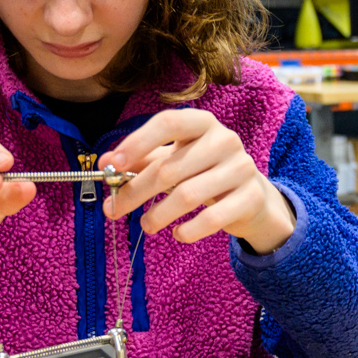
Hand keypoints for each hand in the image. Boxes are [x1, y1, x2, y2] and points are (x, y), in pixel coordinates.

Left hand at [100, 109, 293, 254]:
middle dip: (136, 191)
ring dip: (159, 214)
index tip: (112, 165)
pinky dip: (189, 230)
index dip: (137, 142)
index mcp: (202, 124)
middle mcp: (225, 140)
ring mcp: (241, 168)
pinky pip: (212, 218)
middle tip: (114, 209)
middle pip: (170, 167)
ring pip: (188, 195)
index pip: (168, 123)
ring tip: (146, 225)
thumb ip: (141, 159)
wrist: (252, 197)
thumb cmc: (204, 173)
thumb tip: (105, 164)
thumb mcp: (175, 160)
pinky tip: (178, 234)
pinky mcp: (250, 197)